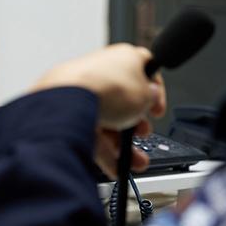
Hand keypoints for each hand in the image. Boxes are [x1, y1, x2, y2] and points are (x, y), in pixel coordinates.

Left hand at [32, 44, 166, 177]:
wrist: (69, 100)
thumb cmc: (107, 89)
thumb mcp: (145, 95)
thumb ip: (151, 96)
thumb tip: (149, 96)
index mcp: (122, 57)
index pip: (144, 68)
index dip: (155, 90)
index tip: (157, 109)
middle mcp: (100, 72)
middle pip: (124, 100)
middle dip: (137, 123)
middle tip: (143, 134)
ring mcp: (82, 92)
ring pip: (108, 121)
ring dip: (123, 145)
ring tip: (133, 162)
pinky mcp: (68, 112)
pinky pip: (91, 134)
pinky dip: (104, 152)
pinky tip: (115, 167)